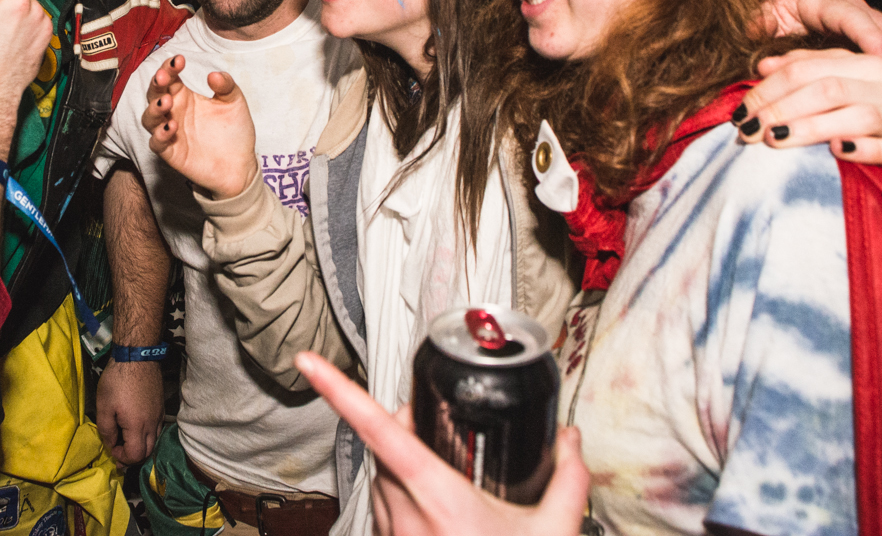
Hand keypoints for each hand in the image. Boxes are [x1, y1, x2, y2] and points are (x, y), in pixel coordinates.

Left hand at [96, 359, 163, 465]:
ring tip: (126, 440)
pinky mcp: (161, 406)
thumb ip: (106, 430)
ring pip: (154, 441)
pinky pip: (157, 429)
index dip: (122, 457)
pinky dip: (147, 435)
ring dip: (140, 446)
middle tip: (119, 451)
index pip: (135, 456)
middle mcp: (153, 424)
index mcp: (138, 427)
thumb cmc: (116, 381)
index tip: (111, 447)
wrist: (136, 357)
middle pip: (147, 452)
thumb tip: (111, 444)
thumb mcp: (104, 406)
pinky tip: (136, 426)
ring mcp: (159, 415)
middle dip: (132, 456)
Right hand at [141, 55, 258, 198]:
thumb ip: (226, 85)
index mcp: (185, 96)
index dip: (170, 67)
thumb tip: (213, 74)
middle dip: (156, 83)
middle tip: (163, 76)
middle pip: (154, 94)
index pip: (170, 77)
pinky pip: (156, 143)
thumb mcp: (235, 103)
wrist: (240, 165)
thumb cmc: (234, 132)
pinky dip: (160, 135)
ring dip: (154, 108)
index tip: (180, 60)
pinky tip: (172, 127)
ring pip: (149, 118)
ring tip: (167, 101)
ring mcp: (170, 132)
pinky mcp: (171, 153)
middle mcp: (174, 112)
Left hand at [294, 352, 587, 535]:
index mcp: (436, 494)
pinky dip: (402, 497)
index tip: (309, 362)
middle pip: (382, 444)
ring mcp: (393, 533)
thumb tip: (572, 441)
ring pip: (380, 476)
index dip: (338, 390)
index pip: (375, 428)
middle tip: (438, 427)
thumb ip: (567, 480)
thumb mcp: (552, 533)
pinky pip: (383, 509)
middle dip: (405, 427)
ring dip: (402, 464)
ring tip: (446, 474)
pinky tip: (438, 513)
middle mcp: (403, 511)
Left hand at [736, 47, 881, 179]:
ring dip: (812, 127)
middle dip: (781, 109)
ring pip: (857, 116)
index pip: (805, 70)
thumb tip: (762, 65)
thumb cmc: (881, 107)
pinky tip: (837, 152)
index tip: (739, 111)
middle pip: (825, 90)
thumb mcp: (845, 80)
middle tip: (748, 130)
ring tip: (775, 140)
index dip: (767, 89)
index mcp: (862, 63)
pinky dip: (865, 149)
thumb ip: (806, 68)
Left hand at [757, 0, 881, 99]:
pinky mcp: (872, 44)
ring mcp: (866, 27)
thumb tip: (755, 52)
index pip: (848, 15)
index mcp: (820, 0)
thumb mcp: (757, 18)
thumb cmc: (767, 15)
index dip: (868, 36)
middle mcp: (850, 11)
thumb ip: (757, 28)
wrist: (777, 10)